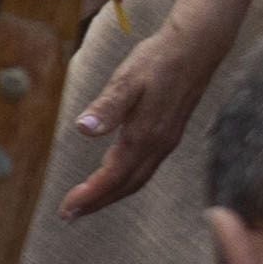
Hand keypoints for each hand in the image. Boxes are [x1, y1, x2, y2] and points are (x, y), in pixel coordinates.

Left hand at [63, 0, 230, 216]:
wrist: (195, 48)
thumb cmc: (157, 61)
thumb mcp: (127, 80)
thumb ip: (106, 107)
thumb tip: (84, 130)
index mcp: (144, 135)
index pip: (113, 176)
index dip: (90, 196)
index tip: (66, 209)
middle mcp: (158, 145)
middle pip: (126, 186)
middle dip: (98, 203)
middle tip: (69, 215)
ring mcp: (166, 141)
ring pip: (137, 179)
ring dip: (112, 194)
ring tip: (86, 203)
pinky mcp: (169, 134)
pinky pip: (145, 168)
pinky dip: (126, 180)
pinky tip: (115, 176)